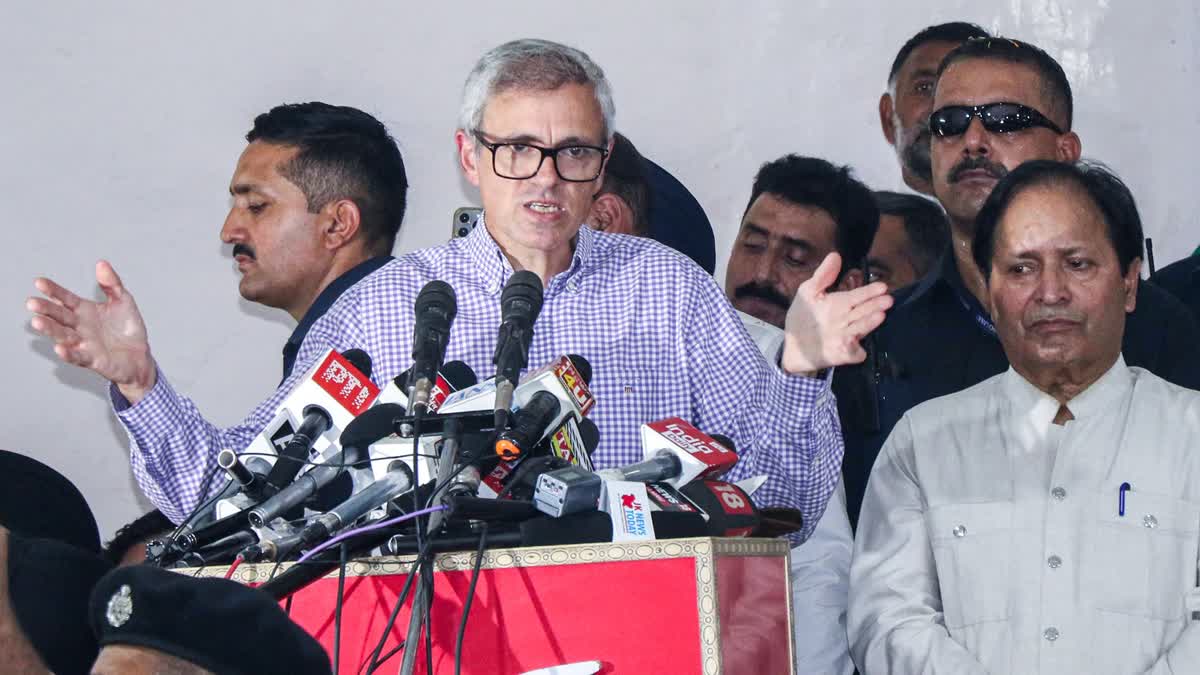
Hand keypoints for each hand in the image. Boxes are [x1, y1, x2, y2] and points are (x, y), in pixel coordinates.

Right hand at [27, 260, 156, 402]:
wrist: (140, 356)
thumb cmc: (127, 328)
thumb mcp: (123, 301)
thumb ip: (112, 284)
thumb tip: (101, 264)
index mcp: (84, 310)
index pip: (65, 298)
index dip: (53, 291)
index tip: (39, 282)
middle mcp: (79, 326)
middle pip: (59, 316)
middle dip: (46, 309)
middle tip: (32, 303)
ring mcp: (84, 343)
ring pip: (63, 335)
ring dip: (50, 329)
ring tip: (37, 322)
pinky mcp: (92, 360)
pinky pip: (78, 357)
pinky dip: (68, 353)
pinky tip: (59, 348)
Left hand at [781, 253, 893, 375]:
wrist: (792, 346)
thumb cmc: (803, 318)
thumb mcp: (808, 293)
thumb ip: (822, 276)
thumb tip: (835, 255)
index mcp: (840, 304)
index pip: (859, 295)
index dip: (870, 291)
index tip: (882, 286)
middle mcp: (847, 320)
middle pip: (865, 311)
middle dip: (876, 305)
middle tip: (887, 300)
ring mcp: (846, 337)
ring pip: (862, 328)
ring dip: (870, 323)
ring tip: (879, 315)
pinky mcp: (843, 354)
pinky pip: (853, 353)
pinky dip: (854, 348)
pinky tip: (851, 340)